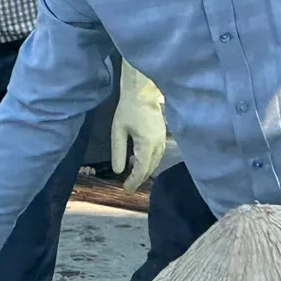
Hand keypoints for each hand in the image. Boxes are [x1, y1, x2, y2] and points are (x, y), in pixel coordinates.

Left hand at [110, 64, 165, 190]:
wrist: (143, 91)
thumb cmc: (128, 109)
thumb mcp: (117, 131)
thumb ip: (118, 152)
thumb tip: (118, 171)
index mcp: (147, 144)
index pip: (142, 169)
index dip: (134, 181)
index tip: (126, 189)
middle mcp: (159, 144)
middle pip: (150, 168)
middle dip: (139, 178)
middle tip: (128, 186)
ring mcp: (163, 140)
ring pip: (155, 162)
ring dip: (144, 170)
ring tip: (131, 175)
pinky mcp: (163, 136)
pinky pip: (157, 155)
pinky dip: (149, 162)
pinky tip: (138, 160)